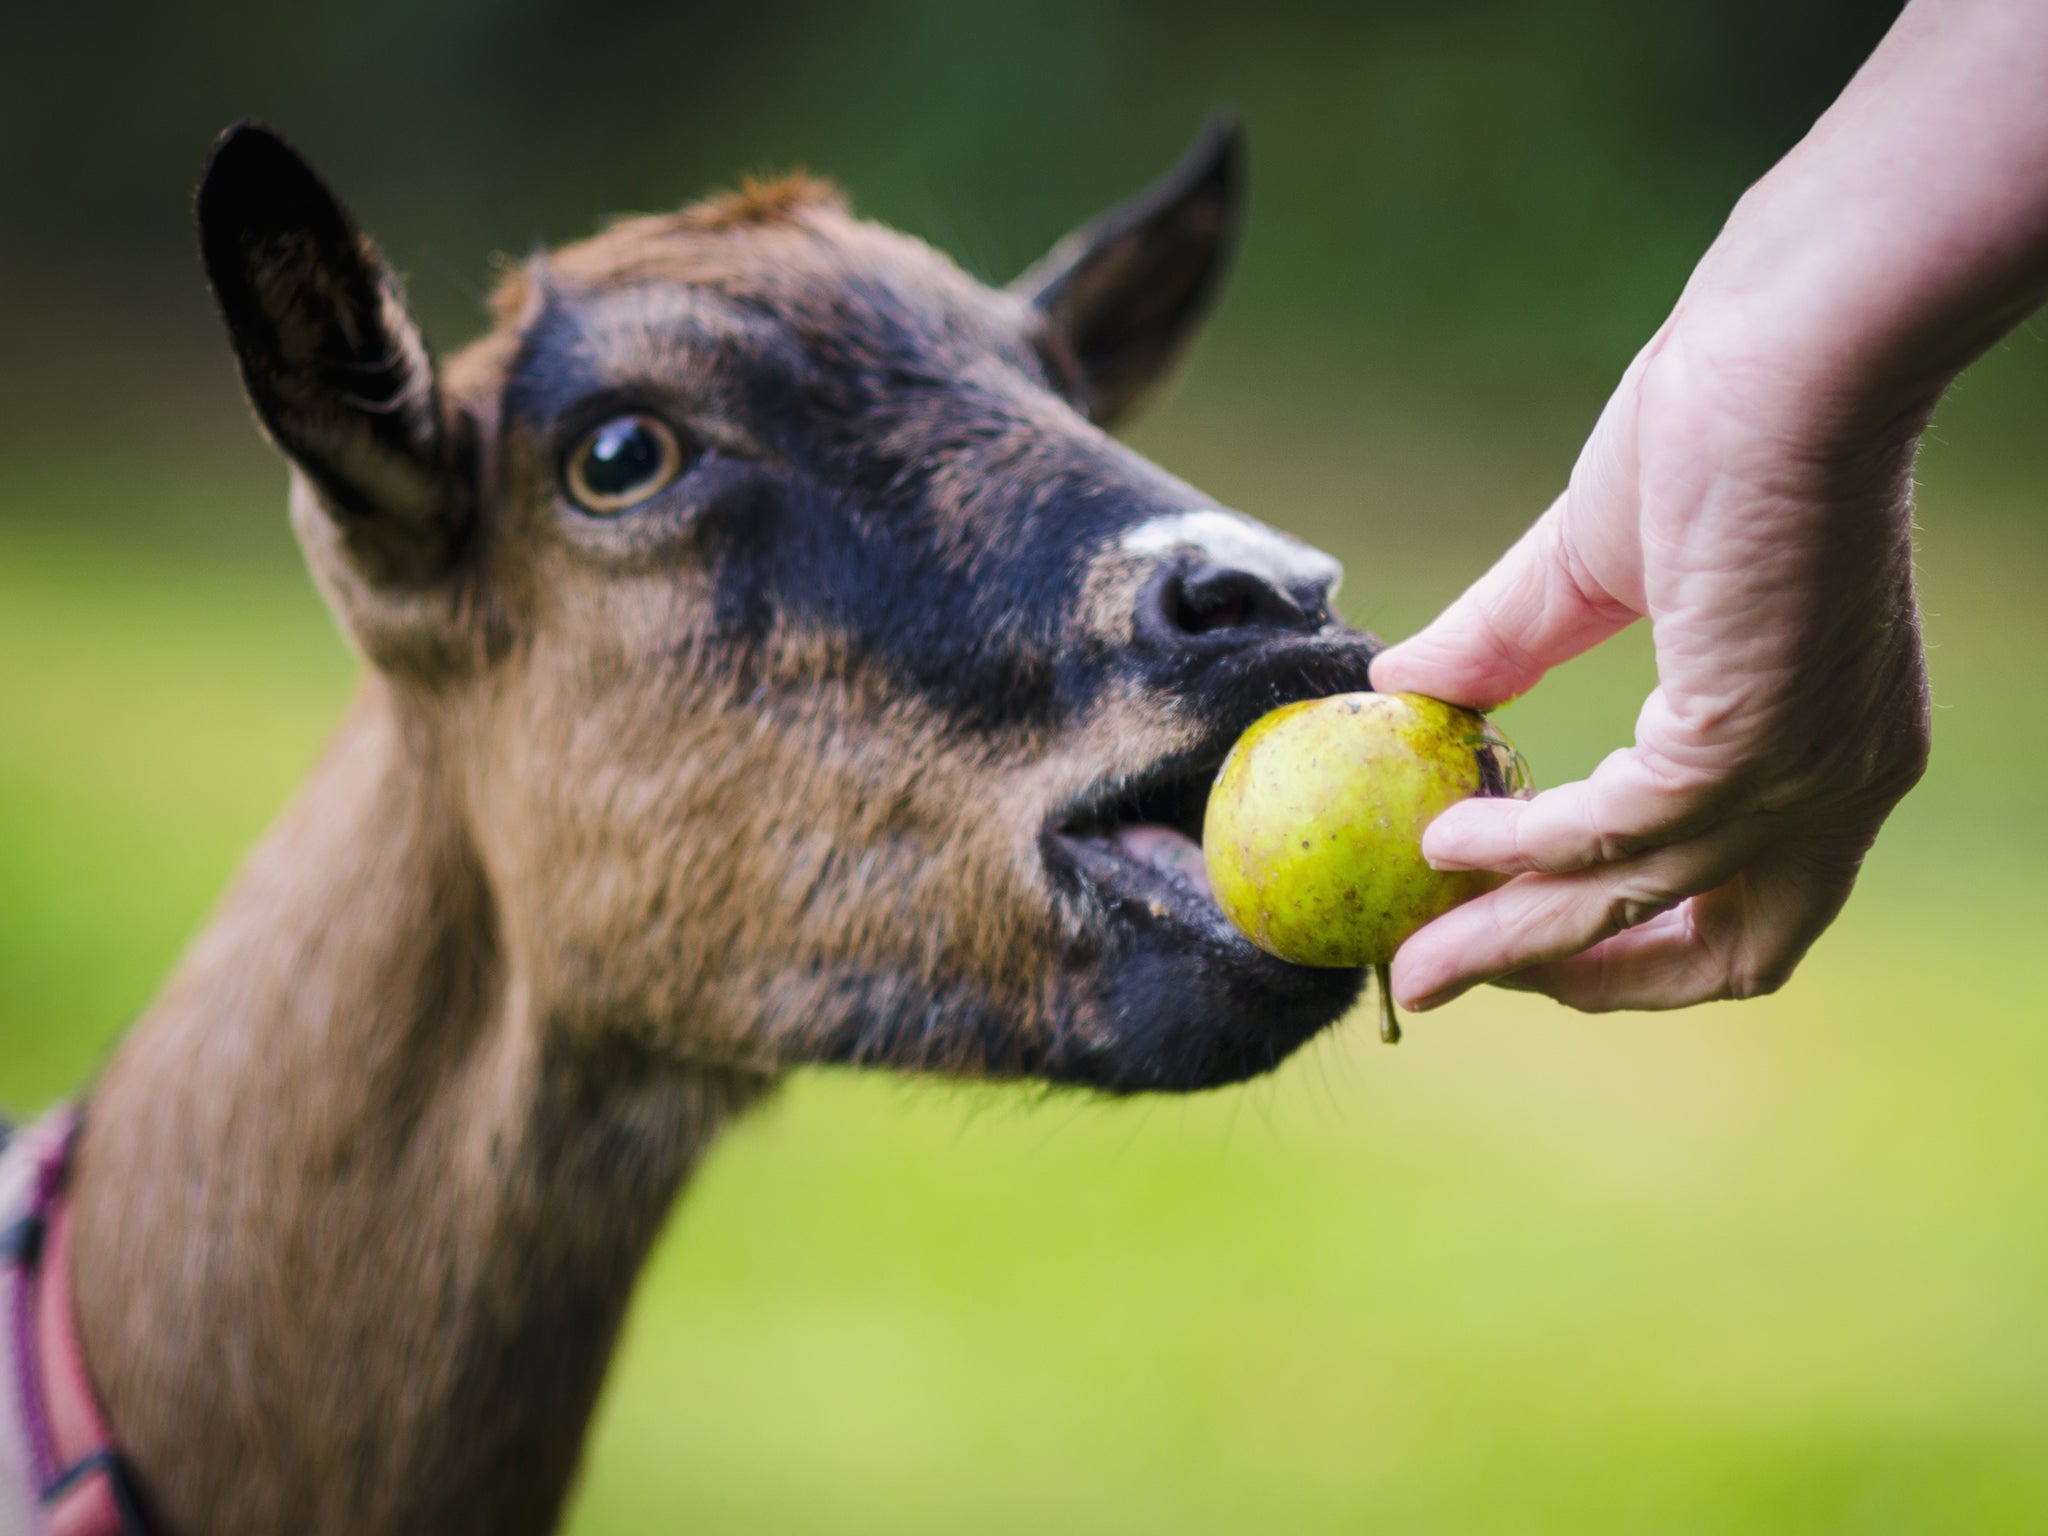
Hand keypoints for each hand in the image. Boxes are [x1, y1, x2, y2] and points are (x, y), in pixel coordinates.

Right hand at [1369, 316, 1932, 1011]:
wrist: (1789, 343)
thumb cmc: (1721, 424)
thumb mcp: (1597, 570)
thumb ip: (1505, 648)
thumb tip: (1400, 689)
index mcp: (1832, 746)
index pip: (1755, 904)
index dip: (1640, 944)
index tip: (1525, 935)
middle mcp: (1845, 783)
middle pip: (1724, 955)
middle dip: (1580, 980)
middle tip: (1451, 979)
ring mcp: (1803, 772)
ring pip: (1637, 904)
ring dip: (1512, 936)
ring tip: (1414, 949)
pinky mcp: (1745, 740)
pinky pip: (1606, 833)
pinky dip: (1516, 849)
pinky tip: (1443, 833)